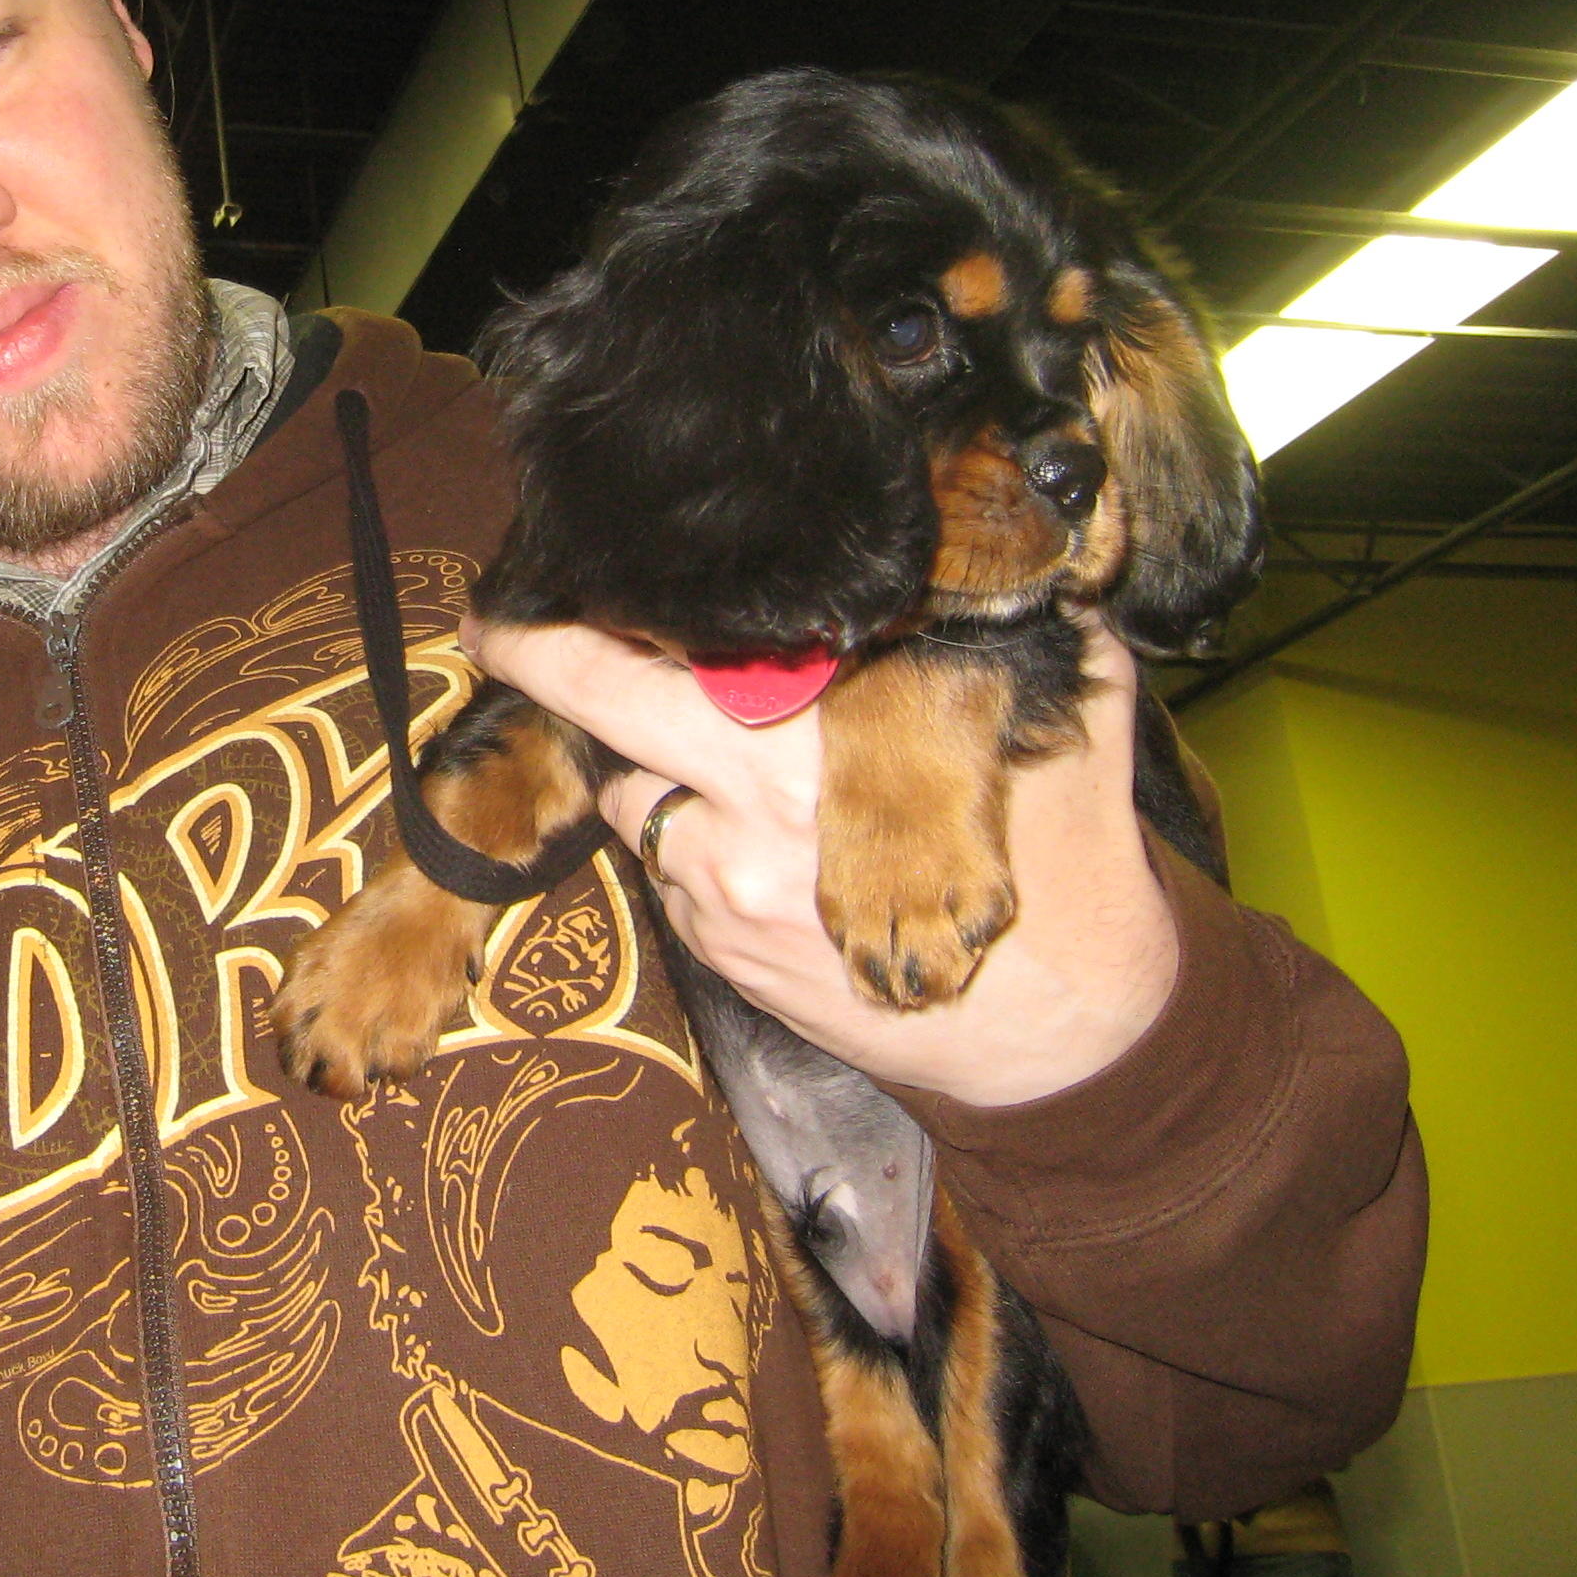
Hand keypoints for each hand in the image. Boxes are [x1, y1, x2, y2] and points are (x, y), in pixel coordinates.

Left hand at [462, 615, 1175, 1105]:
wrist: (1066, 1035)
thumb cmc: (1072, 862)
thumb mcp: (1063, 720)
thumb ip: (1002, 629)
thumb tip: (1000, 541)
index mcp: (823, 735)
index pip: (676, 656)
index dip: (586, 629)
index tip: (512, 603)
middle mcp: (759, 805)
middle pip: (614, 709)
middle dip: (552, 665)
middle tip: (505, 634)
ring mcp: (731, 889)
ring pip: (637, 800)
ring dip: (662, 777)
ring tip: (737, 772)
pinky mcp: (727, 955)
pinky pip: (673, 876)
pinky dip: (697, 852)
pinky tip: (770, 854)